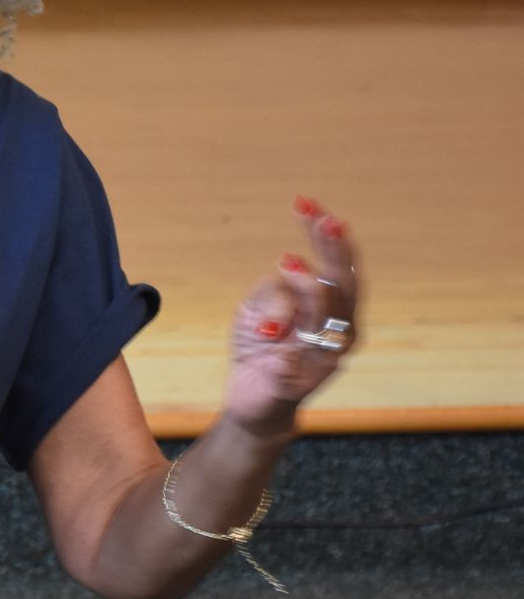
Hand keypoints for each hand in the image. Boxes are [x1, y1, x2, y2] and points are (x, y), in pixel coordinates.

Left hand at [222, 197, 361, 432]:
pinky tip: (269, 334)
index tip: (303, 202)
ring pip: (330, 315)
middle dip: (335, 249)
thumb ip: (273, 290)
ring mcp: (328, 355)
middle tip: (324, 221)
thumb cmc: (260, 345)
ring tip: (285, 262)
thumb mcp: (256, 307)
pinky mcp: (309, 381)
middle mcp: (339, 326)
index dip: (323, 233)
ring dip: (309, 286)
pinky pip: (301, 358)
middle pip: (345, 282)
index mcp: (330, 304)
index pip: (335, 262)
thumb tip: (287, 277)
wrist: (252, 396)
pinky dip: (286, 345)